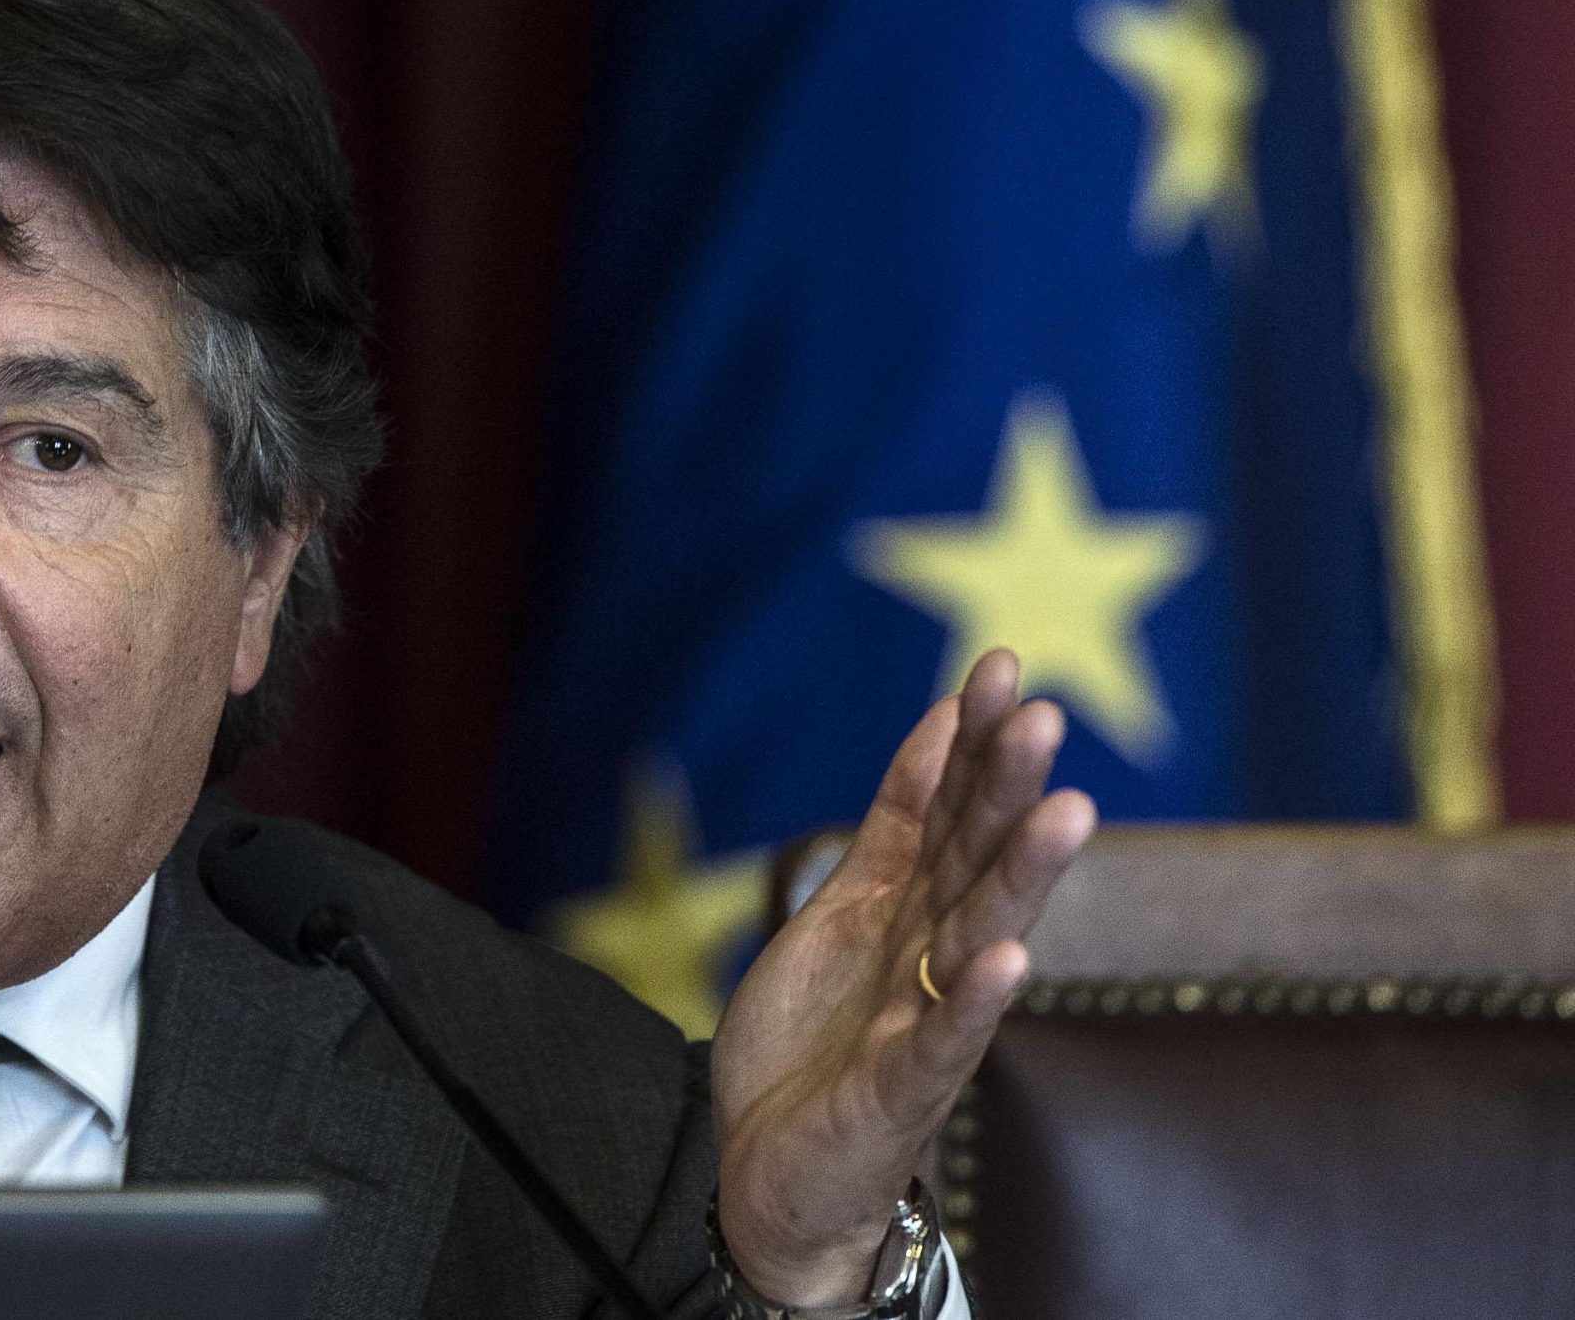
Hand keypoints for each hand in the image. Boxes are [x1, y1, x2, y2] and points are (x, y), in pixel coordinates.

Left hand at [709, 649, 1094, 1304]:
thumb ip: (891, 836)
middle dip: (1006, 789)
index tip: (1002, 663)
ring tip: (1067, 812)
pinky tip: (1010, 959)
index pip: (950, 810)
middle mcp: (931, 959)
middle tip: (1044, 713)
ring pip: (979, 936)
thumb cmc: (812, 1047)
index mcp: (911, 912)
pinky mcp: (903, 1092)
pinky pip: (943, 1042)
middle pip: (975, 859)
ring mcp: (922, 1023)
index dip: (970, 742)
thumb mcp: (839, 915)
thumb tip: (935, 729)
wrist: (773, 1178)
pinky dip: (976, 1002)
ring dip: (1020, 876)